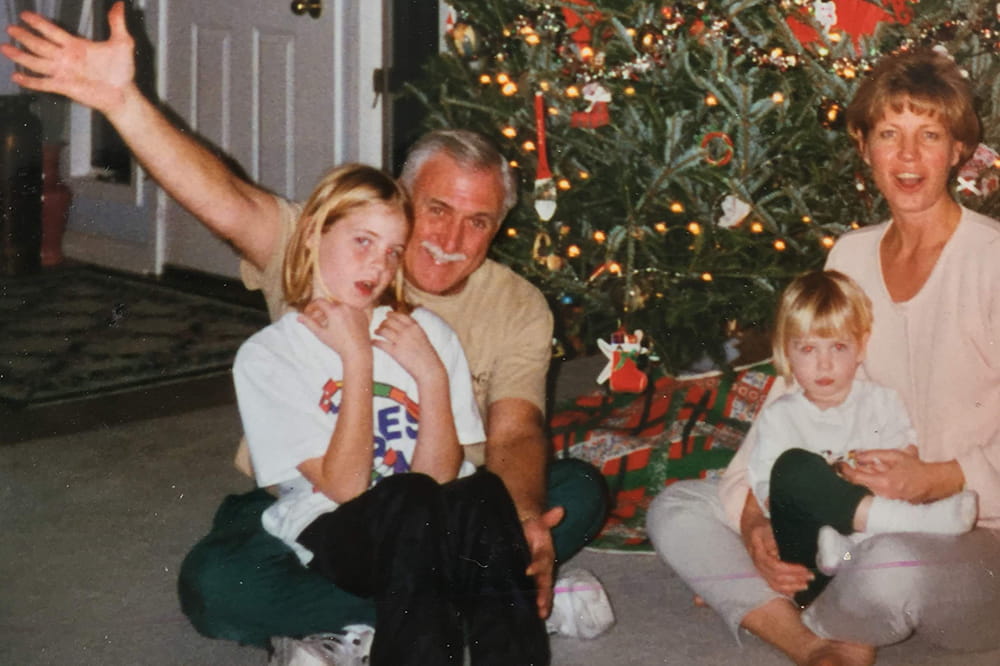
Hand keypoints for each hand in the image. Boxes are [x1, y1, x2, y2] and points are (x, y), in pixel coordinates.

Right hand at [2, 2, 134, 114]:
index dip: (39, 23)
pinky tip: (17, 77)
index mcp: (76, 46)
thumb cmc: (122, 71)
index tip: (25, 15)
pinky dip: (30, 81)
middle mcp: (66, 58)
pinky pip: (44, 83)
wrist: (123, 93)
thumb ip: (117, 24)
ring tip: (6, 48)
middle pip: (40, 45)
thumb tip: (119, 5)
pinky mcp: (64, 87)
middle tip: (11, 29)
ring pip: (37, 62)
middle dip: (25, 37)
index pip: (52, 31)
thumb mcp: (122, 43)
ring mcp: (64, 72)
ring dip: (21, 56)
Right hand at [298, 299, 370, 358]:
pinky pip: (351, 311)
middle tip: (318, 320)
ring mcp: (356, 310)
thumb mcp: (321, 334)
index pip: (319, 301)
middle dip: (322, 311)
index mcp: (334, 311)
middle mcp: (345, 307)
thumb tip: (298, 317)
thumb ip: (309, 323)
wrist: (357, 352)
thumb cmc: (338, 344)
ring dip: (334, 313)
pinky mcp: (363, 314)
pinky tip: (343, 327)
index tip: (309, 312)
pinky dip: (345, 316)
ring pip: (341, 307)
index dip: (312, 306)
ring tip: (330, 325)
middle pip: (330, 304)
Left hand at [373, 312, 443, 381]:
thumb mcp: (423, 339)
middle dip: (383, 323)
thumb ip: (414, 332)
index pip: (401, 316)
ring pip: (383, 330)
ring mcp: (401, 341)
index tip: (387, 314)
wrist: (430, 369)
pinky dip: (374, 342)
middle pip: (390, 321)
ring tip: (376, 332)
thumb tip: (405, 328)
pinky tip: (372, 342)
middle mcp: (407, 331)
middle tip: (381, 326)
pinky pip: (380, 343)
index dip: (392, 314)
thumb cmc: (428, 357)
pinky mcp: (395, 352)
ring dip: (378, 330)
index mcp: (416, 327)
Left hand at [522, 505, 564, 618]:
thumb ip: (548, 518)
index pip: (543, 559)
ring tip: (541, 614)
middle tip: (541, 606)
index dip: (537, 565)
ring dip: (544, 601)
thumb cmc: (534, 527)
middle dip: (544, 592)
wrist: (532, 531)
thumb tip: (560, 509)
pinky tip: (535, 613)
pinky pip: (538, 591)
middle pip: (546, 579)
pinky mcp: (534, 578)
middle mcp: (545, 564)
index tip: (529, 571)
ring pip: (544, 588)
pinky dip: (539, 602)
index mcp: (545, 551)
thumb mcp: (539, 521)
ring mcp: (540, 572)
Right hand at [740, 493, 811, 595]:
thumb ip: (779, 535)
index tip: (805, 568)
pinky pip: (772, 584)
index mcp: (758, 549)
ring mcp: (759, 567)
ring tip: (805, 584)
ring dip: (791, 586)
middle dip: (794, 579)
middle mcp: (757, 561)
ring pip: (774, 583)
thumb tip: (795, 543)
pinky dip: (784, 589)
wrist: (748, 524)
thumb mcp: (770, 525)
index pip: (775, 565)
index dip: (791, 569)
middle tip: (810, 576)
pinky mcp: (763, 570)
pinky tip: (795, 591)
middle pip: (775, 577)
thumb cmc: (762, 523)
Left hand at [841, 445, 956, 502]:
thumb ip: (874, 455)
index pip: (856, 478)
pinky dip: (869, 484)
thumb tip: (857, 456)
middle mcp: (883, 495)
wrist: (933, 483)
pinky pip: (874, 493)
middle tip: (845, 466)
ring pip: (866, 489)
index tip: (838, 464)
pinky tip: (871, 477)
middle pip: (858, 486)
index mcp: (884, 483)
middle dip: (850, 475)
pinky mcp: (889, 504)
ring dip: (860, 479)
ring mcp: (886, 501)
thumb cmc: (916, 468)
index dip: (844, 471)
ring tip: (860, 469)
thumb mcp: (895, 456)